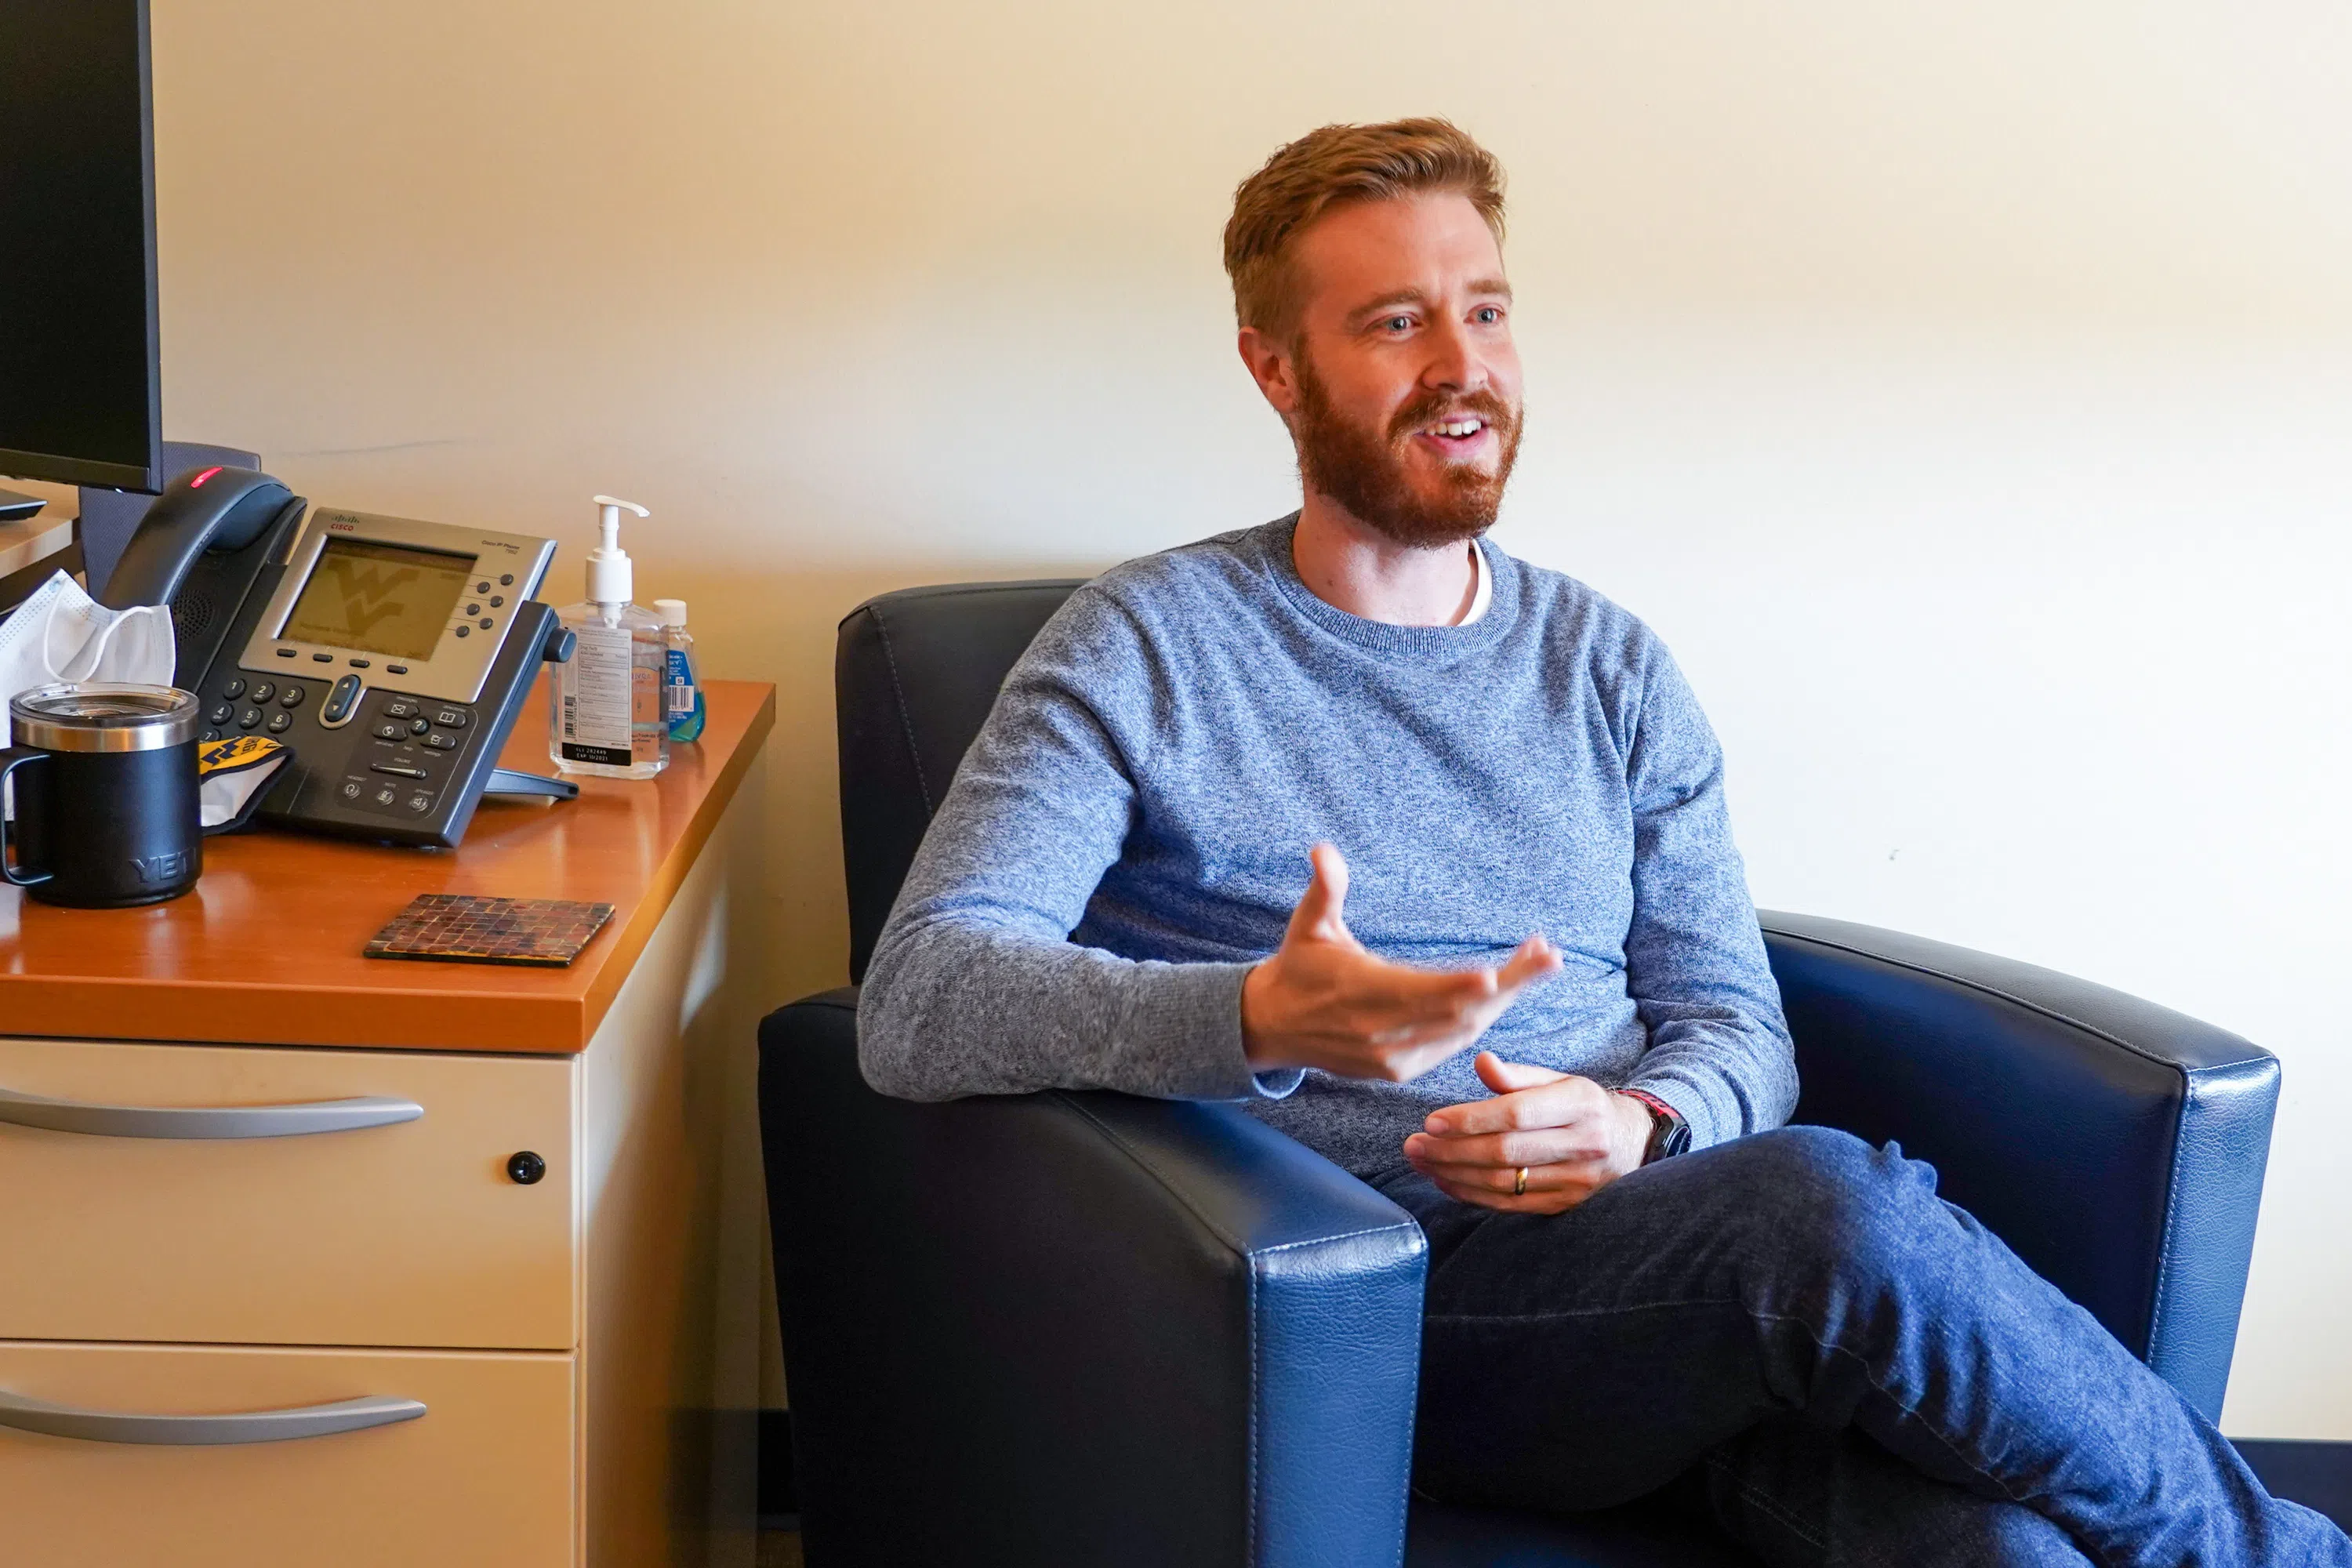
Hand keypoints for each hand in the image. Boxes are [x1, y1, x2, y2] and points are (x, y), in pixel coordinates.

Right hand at [1241, 844, 1560, 1081]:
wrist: (1272, 1026)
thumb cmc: (1298, 967)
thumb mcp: (1308, 925)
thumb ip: (1325, 889)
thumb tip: (1323, 850)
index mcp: (1363, 992)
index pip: (1421, 991)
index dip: (1461, 985)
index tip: (1496, 972)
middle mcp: (1381, 1031)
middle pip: (1459, 1012)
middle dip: (1510, 985)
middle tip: (1550, 956)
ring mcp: (1393, 1056)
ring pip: (1463, 1032)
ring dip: (1504, 1000)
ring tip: (1539, 966)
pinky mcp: (1398, 1070)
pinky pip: (1451, 1046)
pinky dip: (1480, 1021)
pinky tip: (1503, 993)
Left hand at [1403, 1052, 1653, 1213]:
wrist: (1630, 1144)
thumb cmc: (1580, 1106)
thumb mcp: (1557, 1080)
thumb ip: (1517, 1075)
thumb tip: (1482, 1062)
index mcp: (1580, 1103)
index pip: (1517, 1113)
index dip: (1470, 1119)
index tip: (1431, 1121)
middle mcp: (1584, 1144)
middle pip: (1505, 1152)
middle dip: (1451, 1150)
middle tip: (1413, 1145)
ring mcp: (1577, 1181)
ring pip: (1503, 1182)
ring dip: (1454, 1174)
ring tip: (1421, 1161)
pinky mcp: (1566, 1206)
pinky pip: (1510, 1204)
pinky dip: (1472, 1195)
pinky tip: (1446, 1181)